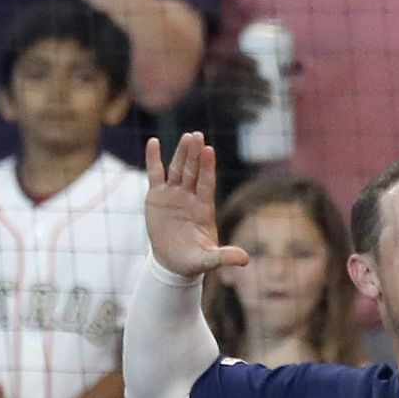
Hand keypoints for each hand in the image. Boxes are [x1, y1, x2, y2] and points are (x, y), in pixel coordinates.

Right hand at [144, 133, 250, 277]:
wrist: (173, 262)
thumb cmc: (193, 260)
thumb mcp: (208, 260)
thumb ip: (224, 257)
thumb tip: (245, 260)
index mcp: (204, 208)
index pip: (206, 183)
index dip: (207, 167)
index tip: (209, 150)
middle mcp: (190, 197)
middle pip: (193, 172)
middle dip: (195, 154)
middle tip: (197, 135)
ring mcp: (174, 195)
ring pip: (177, 169)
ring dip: (181, 153)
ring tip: (187, 136)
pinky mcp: (157, 196)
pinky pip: (155, 174)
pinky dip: (153, 158)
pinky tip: (154, 142)